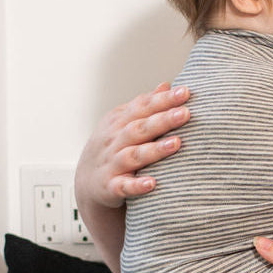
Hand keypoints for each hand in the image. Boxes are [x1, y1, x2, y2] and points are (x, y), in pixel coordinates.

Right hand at [75, 82, 190, 208]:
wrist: (87, 182)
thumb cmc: (113, 147)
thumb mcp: (124, 123)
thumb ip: (145, 106)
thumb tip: (166, 85)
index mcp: (119, 121)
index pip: (142, 107)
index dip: (163, 99)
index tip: (185, 92)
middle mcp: (114, 140)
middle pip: (140, 128)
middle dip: (163, 120)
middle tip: (185, 113)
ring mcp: (112, 164)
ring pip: (134, 155)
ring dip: (155, 150)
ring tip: (176, 143)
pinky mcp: (110, 187)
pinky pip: (123, 186)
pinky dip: (136, 185)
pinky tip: (152, 184)